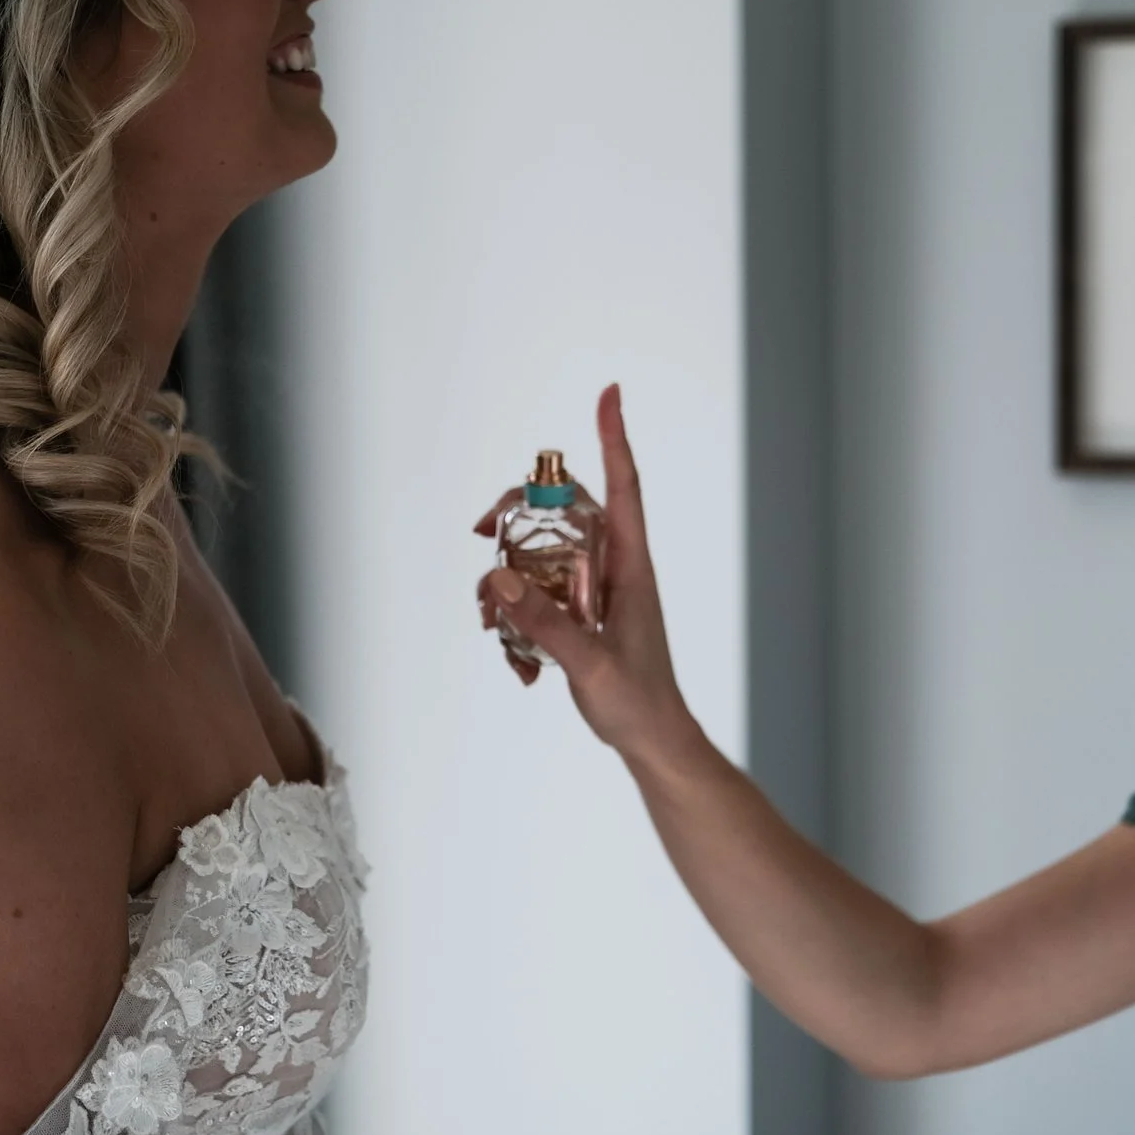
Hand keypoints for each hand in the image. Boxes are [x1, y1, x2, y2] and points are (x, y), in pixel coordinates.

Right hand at [474, 384, 699, 763]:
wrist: (651, 740)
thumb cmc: (638, 703)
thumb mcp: (590, 664)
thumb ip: (546, 623)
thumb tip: (500, 576)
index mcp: (630, 567)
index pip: (624, 488)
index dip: (614, 439)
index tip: (609, 394)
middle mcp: (611, 568)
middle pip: (565, 510)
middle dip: (521, 509)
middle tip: (482, 528)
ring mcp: (592, 591)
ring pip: (540, 554)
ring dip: (507, 579)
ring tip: (492, 624)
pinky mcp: (576, 615)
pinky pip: (534, 593)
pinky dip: (513, 616)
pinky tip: (516, 661)